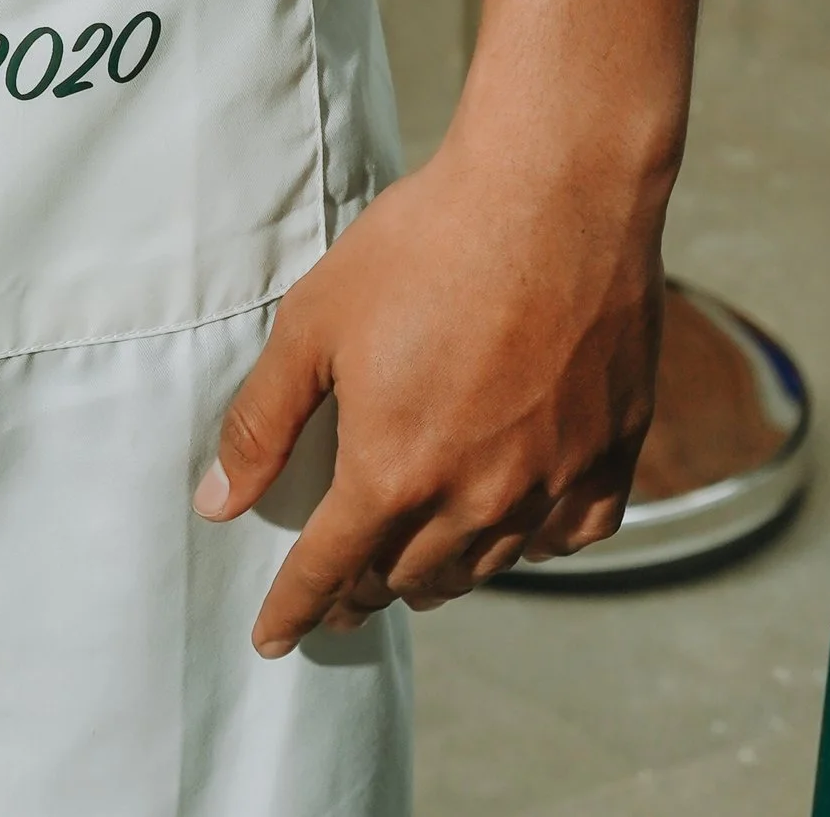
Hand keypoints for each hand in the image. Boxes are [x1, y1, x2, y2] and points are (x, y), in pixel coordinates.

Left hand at [196, 125, 661, 647]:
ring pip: (483, 567)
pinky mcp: (610, 454)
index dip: (294, 609)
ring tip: (410, 570)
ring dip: (437, 576)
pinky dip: (531, 543)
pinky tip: (514, 528)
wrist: (553, 192)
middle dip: (362, 590)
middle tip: (339, 588)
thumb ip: (265, 420)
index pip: (329, 571)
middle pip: (406, 579)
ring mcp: (550, 482)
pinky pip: (568, 535)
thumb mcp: (315, 321)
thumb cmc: (425, 244)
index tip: (273, 638)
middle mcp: (475, 498)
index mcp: (393, 471)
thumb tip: (218, 501)